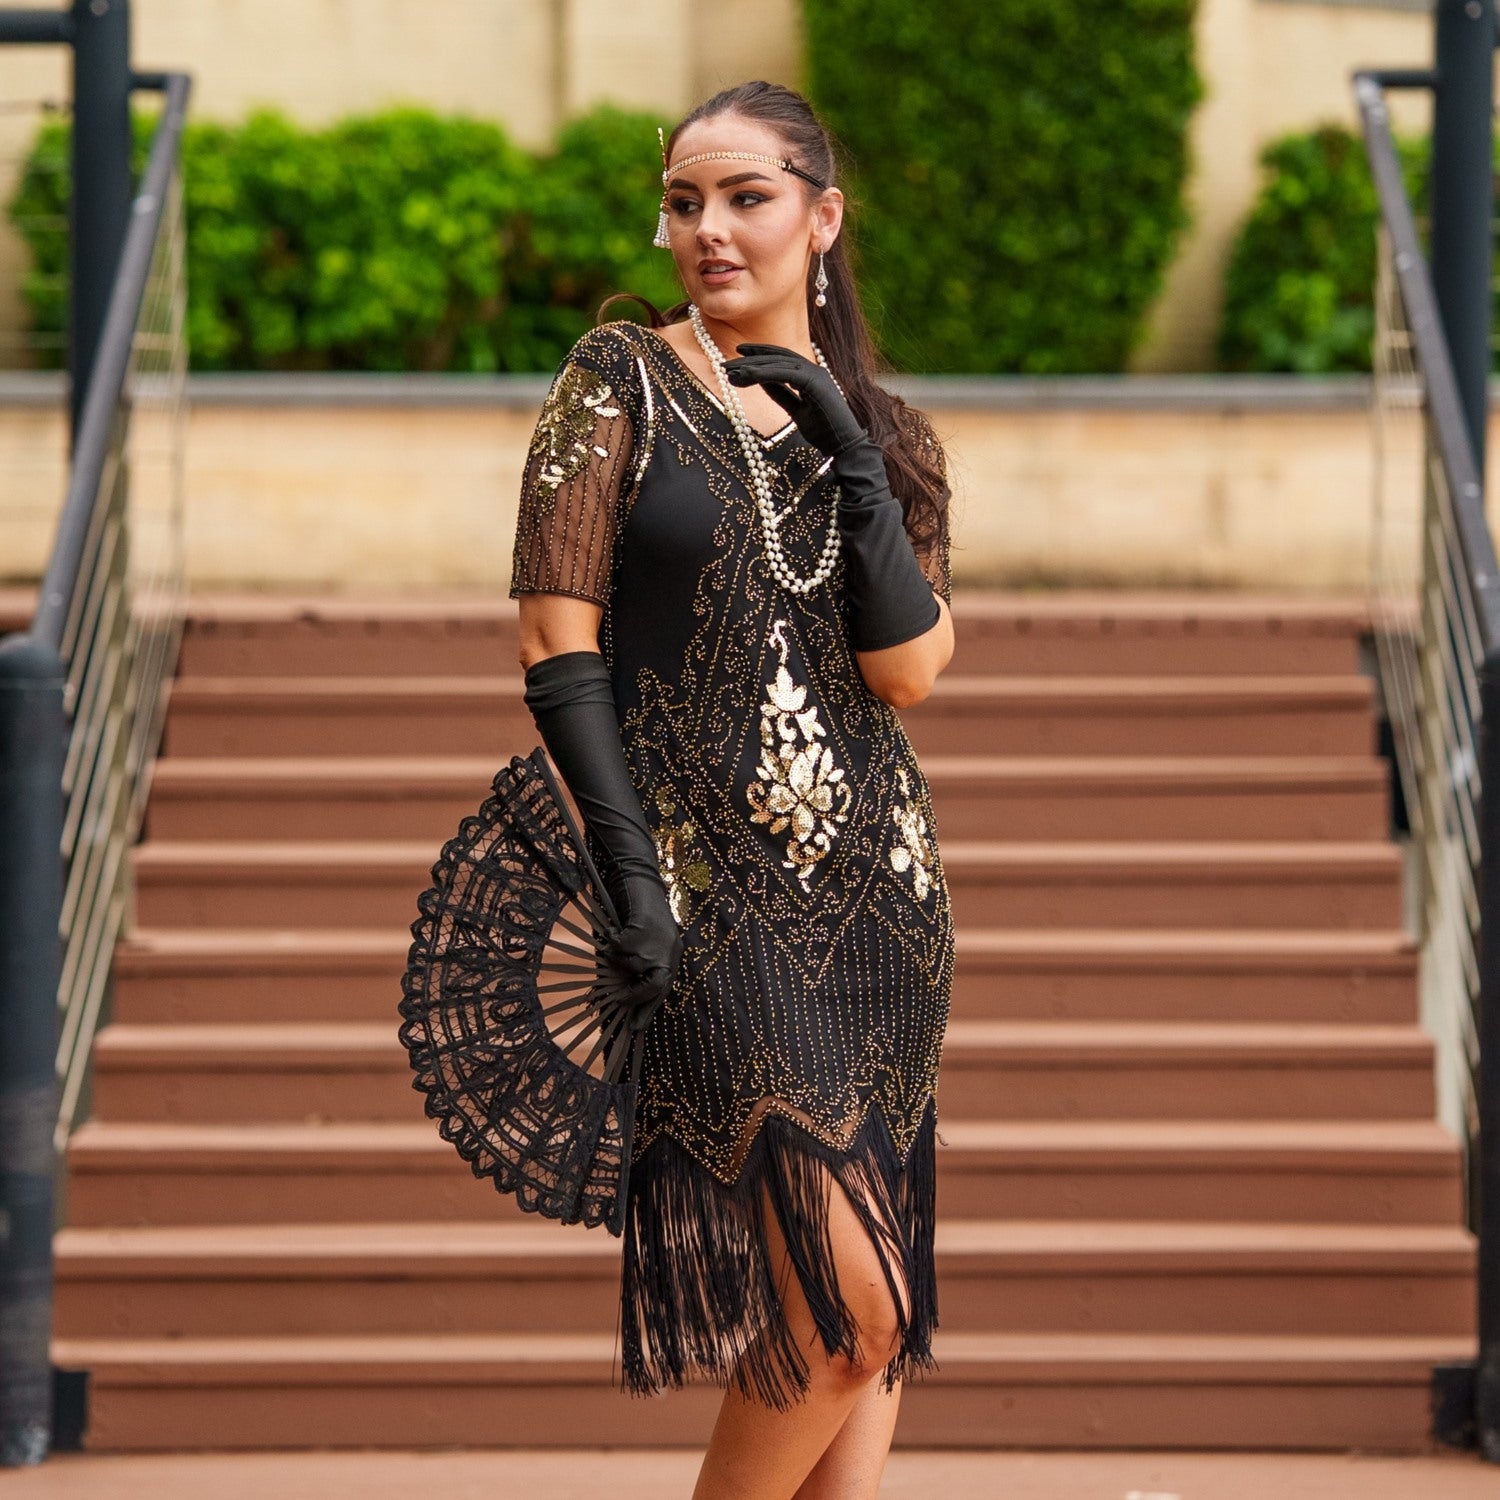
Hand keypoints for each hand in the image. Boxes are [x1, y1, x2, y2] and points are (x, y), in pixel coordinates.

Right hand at [605, 870, 682, 1030]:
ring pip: (632, 965)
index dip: (649, 1009)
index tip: (636, 1028)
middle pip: (657, 985)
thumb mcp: (641, 941)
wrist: (637, 876)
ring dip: (618, 959)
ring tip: (613, 943)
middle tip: (619, 1002)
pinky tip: (613, 928)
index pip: (664, 988)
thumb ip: (637, 965)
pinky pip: (619, 948)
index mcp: (674, 952)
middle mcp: (671, 948)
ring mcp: (659, 939)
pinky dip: (611, 941)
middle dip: (636, 997)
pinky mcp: (644, 928)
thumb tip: (621, 997)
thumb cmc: (635, 909)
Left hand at [723, 343, 864, 457]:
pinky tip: (747, 375)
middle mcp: (813, 369)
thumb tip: (761, 382)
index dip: (758, 357)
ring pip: (778, 362)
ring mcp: (816, 373)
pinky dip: (765, 373)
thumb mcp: (796, 411)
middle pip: (776, 357)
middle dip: (749, 359)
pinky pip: (785, 373)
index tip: (736, 358)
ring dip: (752, 365)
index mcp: (810, 375)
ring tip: (730, 371)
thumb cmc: (824, 432)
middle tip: (725, 364)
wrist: (844, 447)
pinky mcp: (815, 382)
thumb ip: (782, 394)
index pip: (781, 360)